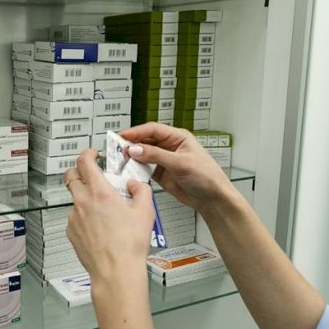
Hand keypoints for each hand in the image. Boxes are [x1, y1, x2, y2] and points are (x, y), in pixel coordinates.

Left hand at [64, 150, 154, 283]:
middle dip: (79, 171)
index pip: (84, 162)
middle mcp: (82, 202)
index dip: (88, 154)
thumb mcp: (145, 212)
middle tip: (91, 174)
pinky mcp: (71, 231)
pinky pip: (74, 216)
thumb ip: (141, 190)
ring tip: (102, 209)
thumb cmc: (129, 246)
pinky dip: (84, 216)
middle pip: (70, 176)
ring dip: (84, 196)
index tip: (93, 154)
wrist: (116, 271)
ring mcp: (74, 217)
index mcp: (100, 193)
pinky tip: (99, 226)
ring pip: (74, 198)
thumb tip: (136, 185)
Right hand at [120, 122, 237, 212]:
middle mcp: (169, 147)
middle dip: (131, 144)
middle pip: (145, 141)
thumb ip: (156, 155)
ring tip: (120, 160)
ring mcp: (164, 160)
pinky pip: (144, 168)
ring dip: (132, 157)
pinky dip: (136, 169)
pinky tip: (130, 171)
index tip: (122, 136)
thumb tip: (135, 149)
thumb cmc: (206, 177)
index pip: (152, 130)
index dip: (136, 132)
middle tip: (117, 149)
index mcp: (177, 137)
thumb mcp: (180, 163)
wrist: (212, 199)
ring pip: (143, 154)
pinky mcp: (160, 173)